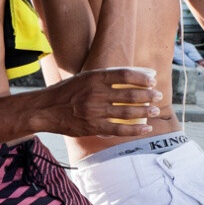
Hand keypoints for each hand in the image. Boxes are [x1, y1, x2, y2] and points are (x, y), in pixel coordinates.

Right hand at [38, 66, 163, 137]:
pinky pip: (119, 129)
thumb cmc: (67, 92)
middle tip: (158, 96)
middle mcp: (96, 93)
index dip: (142, 78)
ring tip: (154, 110)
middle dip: (148, 96)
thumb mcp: (85, 78)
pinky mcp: (93, 127)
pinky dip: (135, 129)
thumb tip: (131, 80)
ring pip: (127, 112)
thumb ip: (105, 78)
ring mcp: (95, 111)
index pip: (125, 75)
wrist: (45, 109)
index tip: (152, 81)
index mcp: (95, 77)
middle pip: (130, 94)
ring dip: (145, 111)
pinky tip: (145, 127)